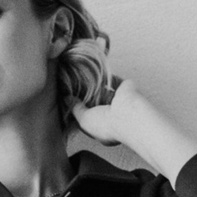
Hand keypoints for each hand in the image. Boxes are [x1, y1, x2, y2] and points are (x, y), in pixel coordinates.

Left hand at [68, 50, 196, 182]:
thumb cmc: (106, 124)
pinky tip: (92, 69)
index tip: (67, 96)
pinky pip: (112, 79)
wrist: (129, 116)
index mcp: (104, 126)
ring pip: (104, 90)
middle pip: (95, 101)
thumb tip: (67, 99)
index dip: (78, 107)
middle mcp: (112, 114)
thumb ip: (75, 108)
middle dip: (85, 94)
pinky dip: (104, 74)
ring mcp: (119, 101)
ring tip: (79, 74)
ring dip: (94, 84)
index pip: (89, 116)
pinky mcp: (125, 88)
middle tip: (71, 83)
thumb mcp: (84, 120)